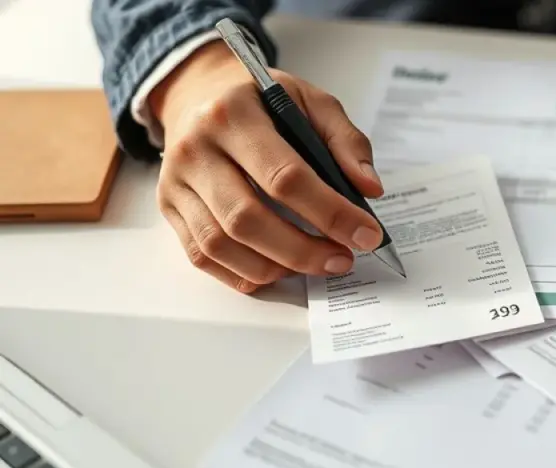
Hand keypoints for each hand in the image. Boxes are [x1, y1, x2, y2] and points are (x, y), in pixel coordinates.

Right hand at [149, 42, 383, 292]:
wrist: (198, 89)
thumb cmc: (260, 99)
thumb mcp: (309, 99)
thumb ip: (346, 141)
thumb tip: (369, 190)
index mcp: (233, 115)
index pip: (285, 176)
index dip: (330, 213)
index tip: (366, 234)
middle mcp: (195, 149)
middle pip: (247, 218)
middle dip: (303, 250)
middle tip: (343, 259)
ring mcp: (176, 182)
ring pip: (220, 244)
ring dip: (275, 267)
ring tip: (315, 265)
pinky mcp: (169, 207)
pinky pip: (201, 255)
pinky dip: (243, 273)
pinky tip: (278, 270)